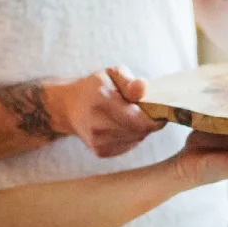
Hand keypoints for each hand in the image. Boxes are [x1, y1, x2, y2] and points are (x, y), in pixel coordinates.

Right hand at [47, 66, 162, 157]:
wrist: (69, 108)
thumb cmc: (95, 88)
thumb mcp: (112, 74)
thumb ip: (129, 81)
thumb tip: (143, 89)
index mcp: (102, 101)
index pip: (140, 121)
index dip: (155, 117)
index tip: (157, 108)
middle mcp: (99, 125)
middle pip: (140, 131)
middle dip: (147, 121)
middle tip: (143, 109)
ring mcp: (99, 142)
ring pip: (136, 140)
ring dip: (139, 129)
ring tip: (130, 116)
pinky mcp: (101, 152)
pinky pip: (128, 146)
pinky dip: (130, 136)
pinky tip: (121, 125)